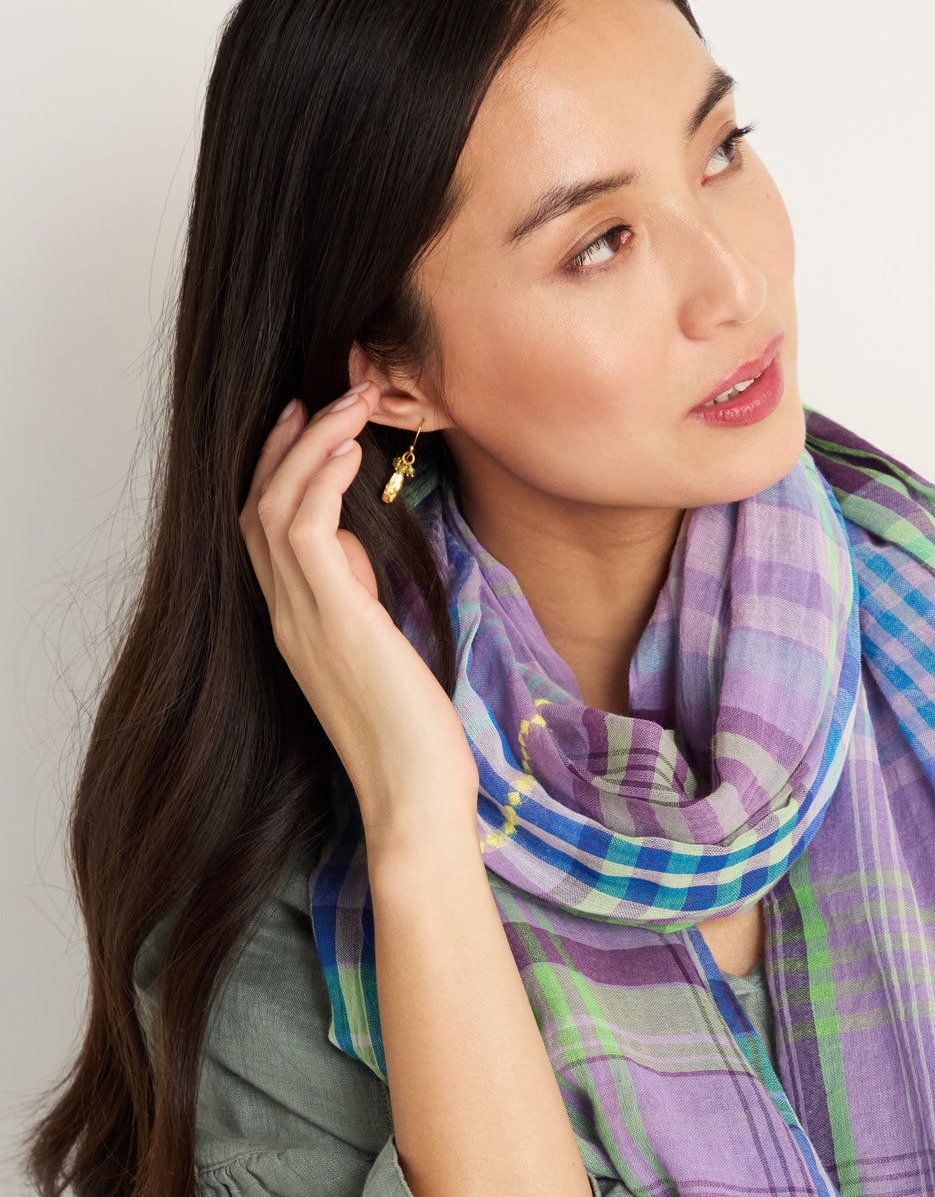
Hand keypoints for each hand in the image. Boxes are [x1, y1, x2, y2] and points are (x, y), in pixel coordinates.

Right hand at [240, 385, 478, 843]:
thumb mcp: (383, 655)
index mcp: (297, 629)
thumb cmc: (414, 742)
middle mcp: (287, 619)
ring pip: (275, 506)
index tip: (311, 431)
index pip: (268, 536)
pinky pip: (307, 526)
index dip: (282, 475)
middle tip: (322, 396)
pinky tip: (354, 449)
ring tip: (350, 401)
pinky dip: (323, 477)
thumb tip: (357, 553)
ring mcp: (302, 619)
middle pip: (258, 509)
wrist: (415, 800)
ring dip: (310, 446)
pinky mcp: (334, 618)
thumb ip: (360, 603)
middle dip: (286, 446)